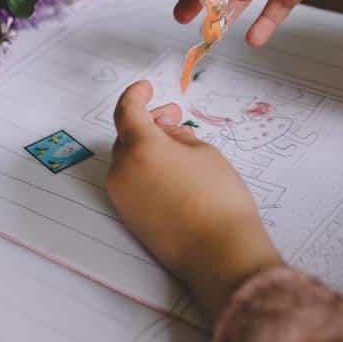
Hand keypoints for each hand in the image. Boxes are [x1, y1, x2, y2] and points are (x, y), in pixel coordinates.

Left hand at [107, 81, 282, 318]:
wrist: (219, 253)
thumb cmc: (218, 200)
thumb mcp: (205, 153)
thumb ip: (179, 136)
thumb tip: (167, 134)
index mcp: (140, 148)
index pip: (127, 110)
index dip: (136, 95)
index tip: (146, 88)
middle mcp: (123, 172)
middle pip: (127, 136)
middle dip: (148, 122)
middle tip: (172, 117)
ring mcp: (123, 197)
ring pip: (129, 161)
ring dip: (147, 147)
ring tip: (178, 147)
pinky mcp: (129, 217)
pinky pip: (132, 183)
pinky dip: (145, 170)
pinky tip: (172, 172)